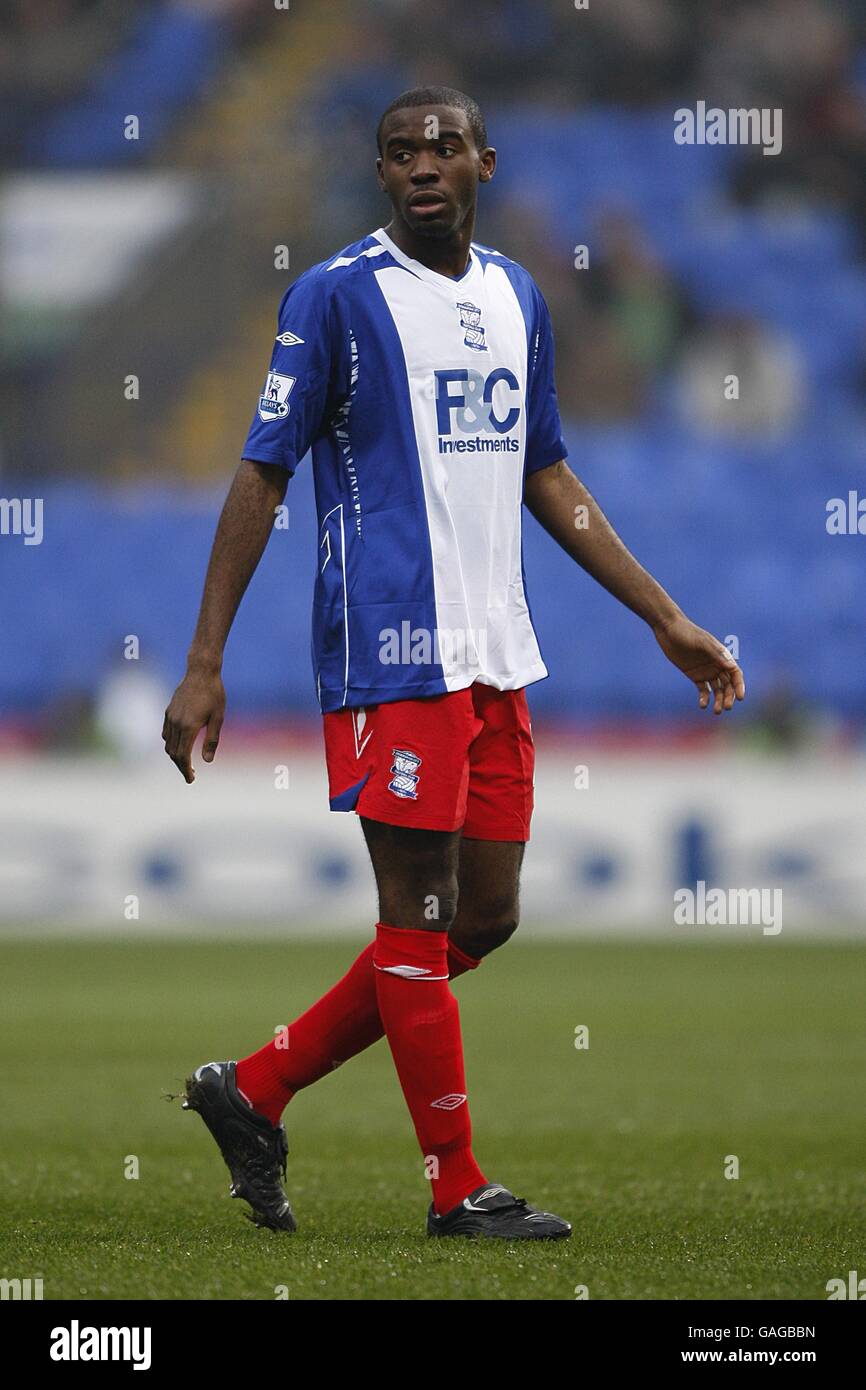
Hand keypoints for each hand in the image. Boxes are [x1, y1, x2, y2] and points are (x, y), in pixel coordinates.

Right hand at [162, 666, 225, 781]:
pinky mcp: (168, 711)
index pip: (183, 756)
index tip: (191, 780)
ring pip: (168, 744)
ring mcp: (170, 717)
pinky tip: (180, 745)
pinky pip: (166, 733)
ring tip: (186, 762)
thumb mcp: (218, 718)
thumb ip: (212, 740)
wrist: (201, 672)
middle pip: (173, 753)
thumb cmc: (214, 694)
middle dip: (181, 766)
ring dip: (175, 756)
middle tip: (190, 775)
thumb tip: (207, 761)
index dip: (186, 770)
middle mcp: (176, 723)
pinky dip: (171, 743)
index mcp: (189, 727)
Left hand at [653, 616, 744, 714]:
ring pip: (717, 689)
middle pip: (728, 685)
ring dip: (718, 700)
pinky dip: (704, 698)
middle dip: (728, 696)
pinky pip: (703, 690)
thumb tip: (732, 667)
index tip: (740, 698)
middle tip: (726, 707)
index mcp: (722, 656)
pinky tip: (702, 705)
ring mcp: (706, 671)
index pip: (735, 674)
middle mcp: (717, 665)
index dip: (739, 686)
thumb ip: (716, 654)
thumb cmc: (687, 632)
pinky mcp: (695, 675)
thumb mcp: (702, 642)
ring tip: (716, 711)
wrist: (669, 630)